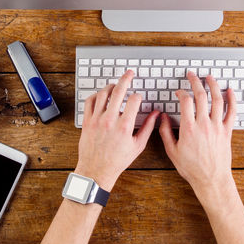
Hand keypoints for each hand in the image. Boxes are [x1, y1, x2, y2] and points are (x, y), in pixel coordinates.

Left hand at [74, 70, 159, 190]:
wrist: (97, 170)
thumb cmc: (118, 160)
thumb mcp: (138, 145)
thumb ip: (148, 127)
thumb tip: (156, 114)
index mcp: (124, 126)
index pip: (134, 100)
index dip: (138, 96)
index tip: (139, 97)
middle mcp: (110, 120)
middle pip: (118, 91)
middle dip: (126, 79)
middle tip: (129, 73)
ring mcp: (97, 120)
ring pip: (103, 94)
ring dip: (110, 86)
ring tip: (115, 85)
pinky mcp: (87, 122)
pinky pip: (89, 102)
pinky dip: (96, 95)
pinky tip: (101, 96)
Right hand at [159, 72, 236, 203]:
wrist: (211, 179)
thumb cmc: (191, 168)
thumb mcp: (172, 151)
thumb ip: (165, 132)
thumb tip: (162, 118)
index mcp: (189, 128)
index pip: (185, 101)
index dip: (181, 92)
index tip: (179, 92)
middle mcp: (204, 124)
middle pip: (201, 96)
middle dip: (196, 82)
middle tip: (192, 75)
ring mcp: (217, 127)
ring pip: (217, 100)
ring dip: (213, 85)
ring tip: (210, 77)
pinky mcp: (227, 132)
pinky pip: (232, 112)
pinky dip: (232, 99)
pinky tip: (230, 91)